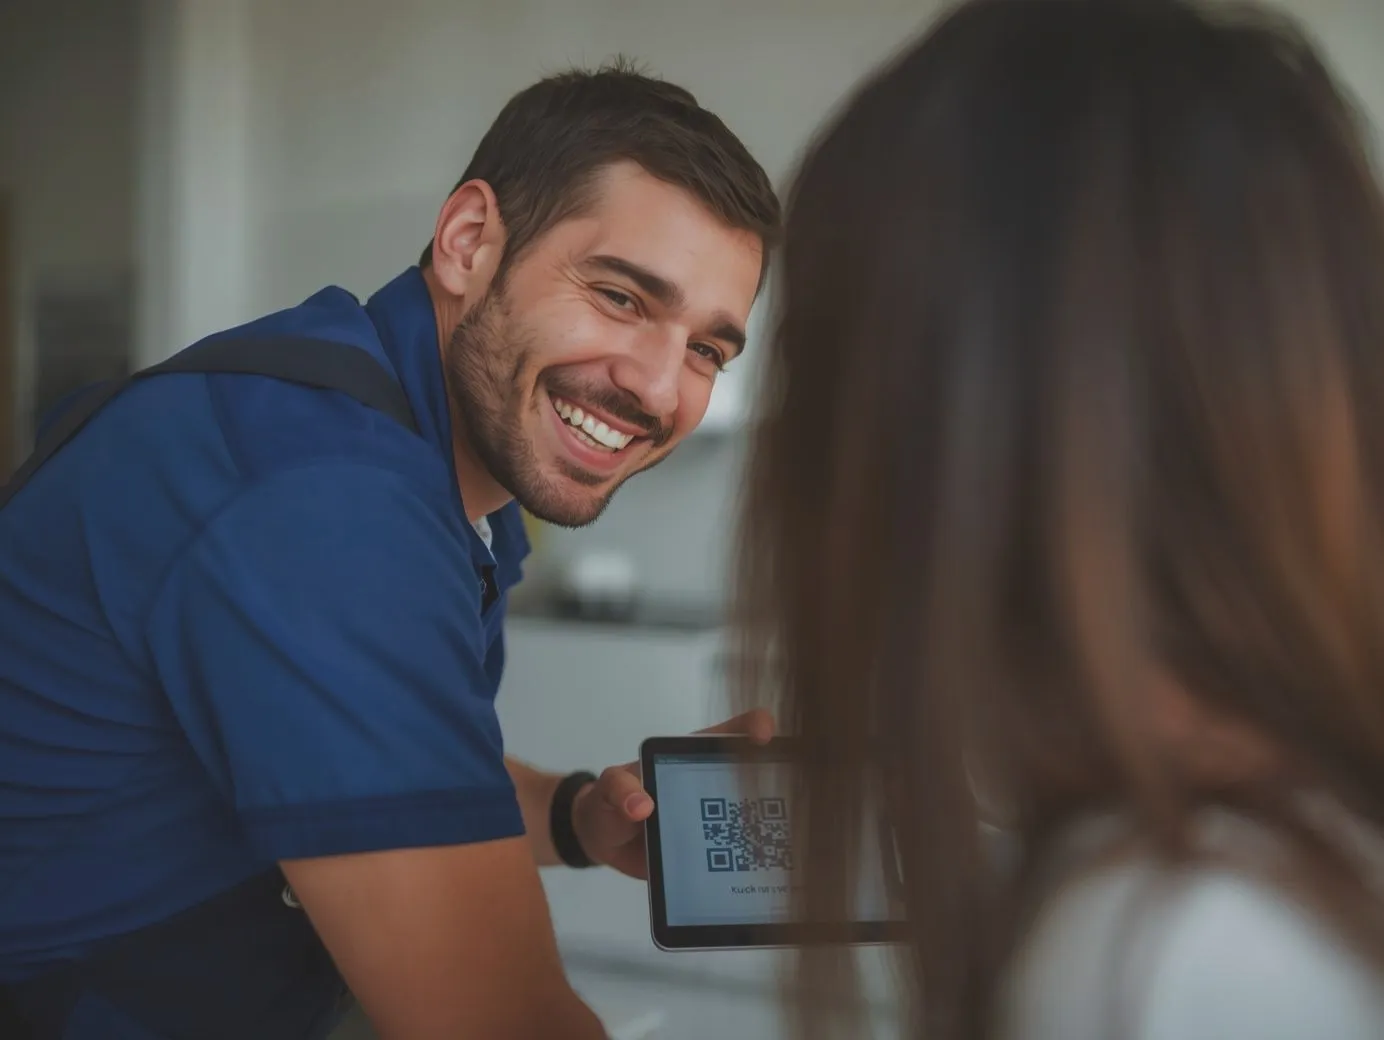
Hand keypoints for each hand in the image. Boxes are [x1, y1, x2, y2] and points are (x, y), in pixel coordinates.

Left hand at [570, 709, 773, 878]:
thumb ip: (620, 789)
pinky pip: (738, 852)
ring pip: (754, 814)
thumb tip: (641, 804)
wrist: (605, 840)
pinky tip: (765, 868)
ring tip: (787, 831)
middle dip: (778, 777)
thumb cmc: (609, 801)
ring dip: (769, 823)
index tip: (763, 734)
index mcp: (694, 757)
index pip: (733, 733)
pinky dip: (752, 859)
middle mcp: (714, 782)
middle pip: (757, 773)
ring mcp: (718, 816)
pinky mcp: (715, 850)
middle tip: (788, 788)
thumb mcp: (608, 789)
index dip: (754, 726)